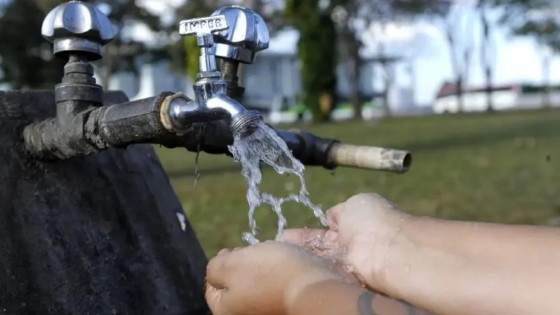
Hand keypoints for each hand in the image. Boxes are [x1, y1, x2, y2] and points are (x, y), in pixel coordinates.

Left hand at [205, 241, 351, 314]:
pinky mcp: (286, 307)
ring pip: (257, 285)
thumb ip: (214, 267)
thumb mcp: (230, 264)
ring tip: (273, 258)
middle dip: (242, 266)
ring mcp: (267, 312)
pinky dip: (278, 277)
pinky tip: (286, 267)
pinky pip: (276, 289)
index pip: (212, 287)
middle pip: (236, 286)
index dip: (221, 263)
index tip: (234, 250)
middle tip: (254, 253)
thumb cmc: (269, 273)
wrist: (314, 287)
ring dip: (262, 269)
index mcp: (226, 311)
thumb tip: (217, 269)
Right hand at [284, 193, 411, 291]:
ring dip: (301, 258)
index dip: (307, 234)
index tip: (287, 234)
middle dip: (300, 247)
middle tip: (278, 246)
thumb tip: (331, 216)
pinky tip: (289, 267)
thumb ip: (339, 211)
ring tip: (278, 256)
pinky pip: (323, 274)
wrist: (387, 250)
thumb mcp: (354, 204)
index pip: (326, 231)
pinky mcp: (345, 280)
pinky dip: (308, 270)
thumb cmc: (372, 221)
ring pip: (319, 261)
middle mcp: (350, 247)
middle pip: (320, 248)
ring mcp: (347, 265)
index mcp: (355, 225)